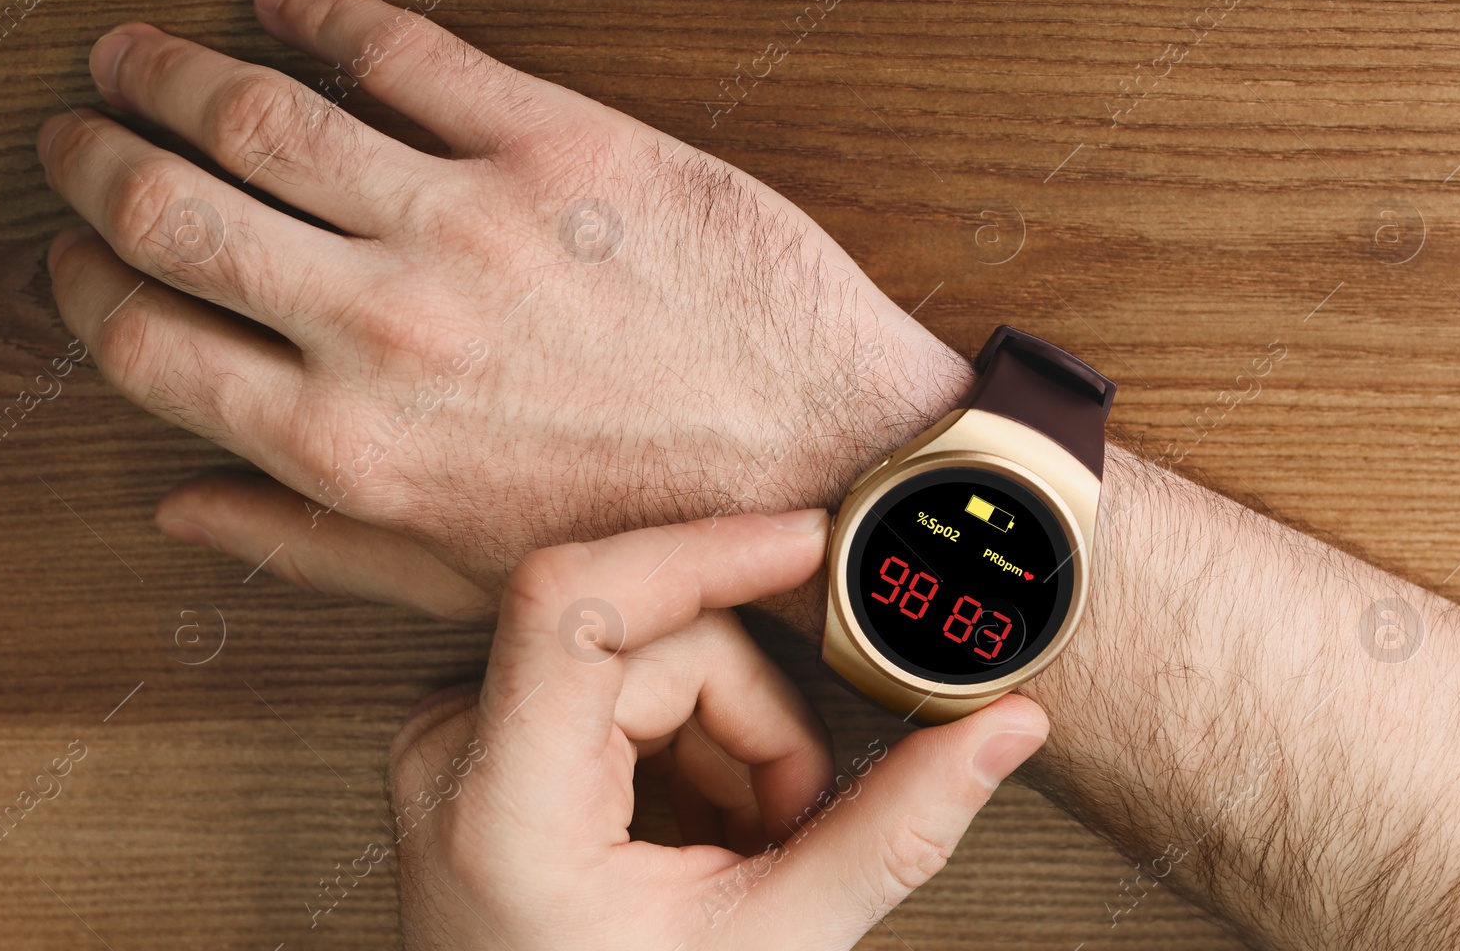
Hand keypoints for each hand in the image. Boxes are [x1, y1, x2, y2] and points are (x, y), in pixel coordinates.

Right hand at [39, 0, 971, 621]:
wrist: (820, 465)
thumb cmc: (651, 535)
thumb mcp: (466, 578)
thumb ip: (310, 542)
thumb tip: (179, 507)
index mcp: (349, 444)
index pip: (145, 338)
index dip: (81, 284)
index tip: (74, 253)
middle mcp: (384, 328)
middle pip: (170, 209)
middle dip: (96, 157)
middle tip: (80, 126)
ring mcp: (470, 224)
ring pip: (263, 114)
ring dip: (174, 69)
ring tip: (142, 51)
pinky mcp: (561, 145)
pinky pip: (403, 50)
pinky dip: (323, 12)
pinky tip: (288, 1)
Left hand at [388, 508, 1049, 950]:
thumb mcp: (773, 946)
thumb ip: (895, 830)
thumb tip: (1001, 729)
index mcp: (504, 808)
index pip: (579, 600)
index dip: (706, 551)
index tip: (810, 549)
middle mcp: (458, 752)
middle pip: (655, 635)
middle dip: (756, 718)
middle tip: (786, 825)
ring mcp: (463, 743)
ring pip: (653, 652)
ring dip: (731, 737)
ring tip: (741, 843)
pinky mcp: (489, 741)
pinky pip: (620, 681)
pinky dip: (690, 744)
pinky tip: (699, 827)